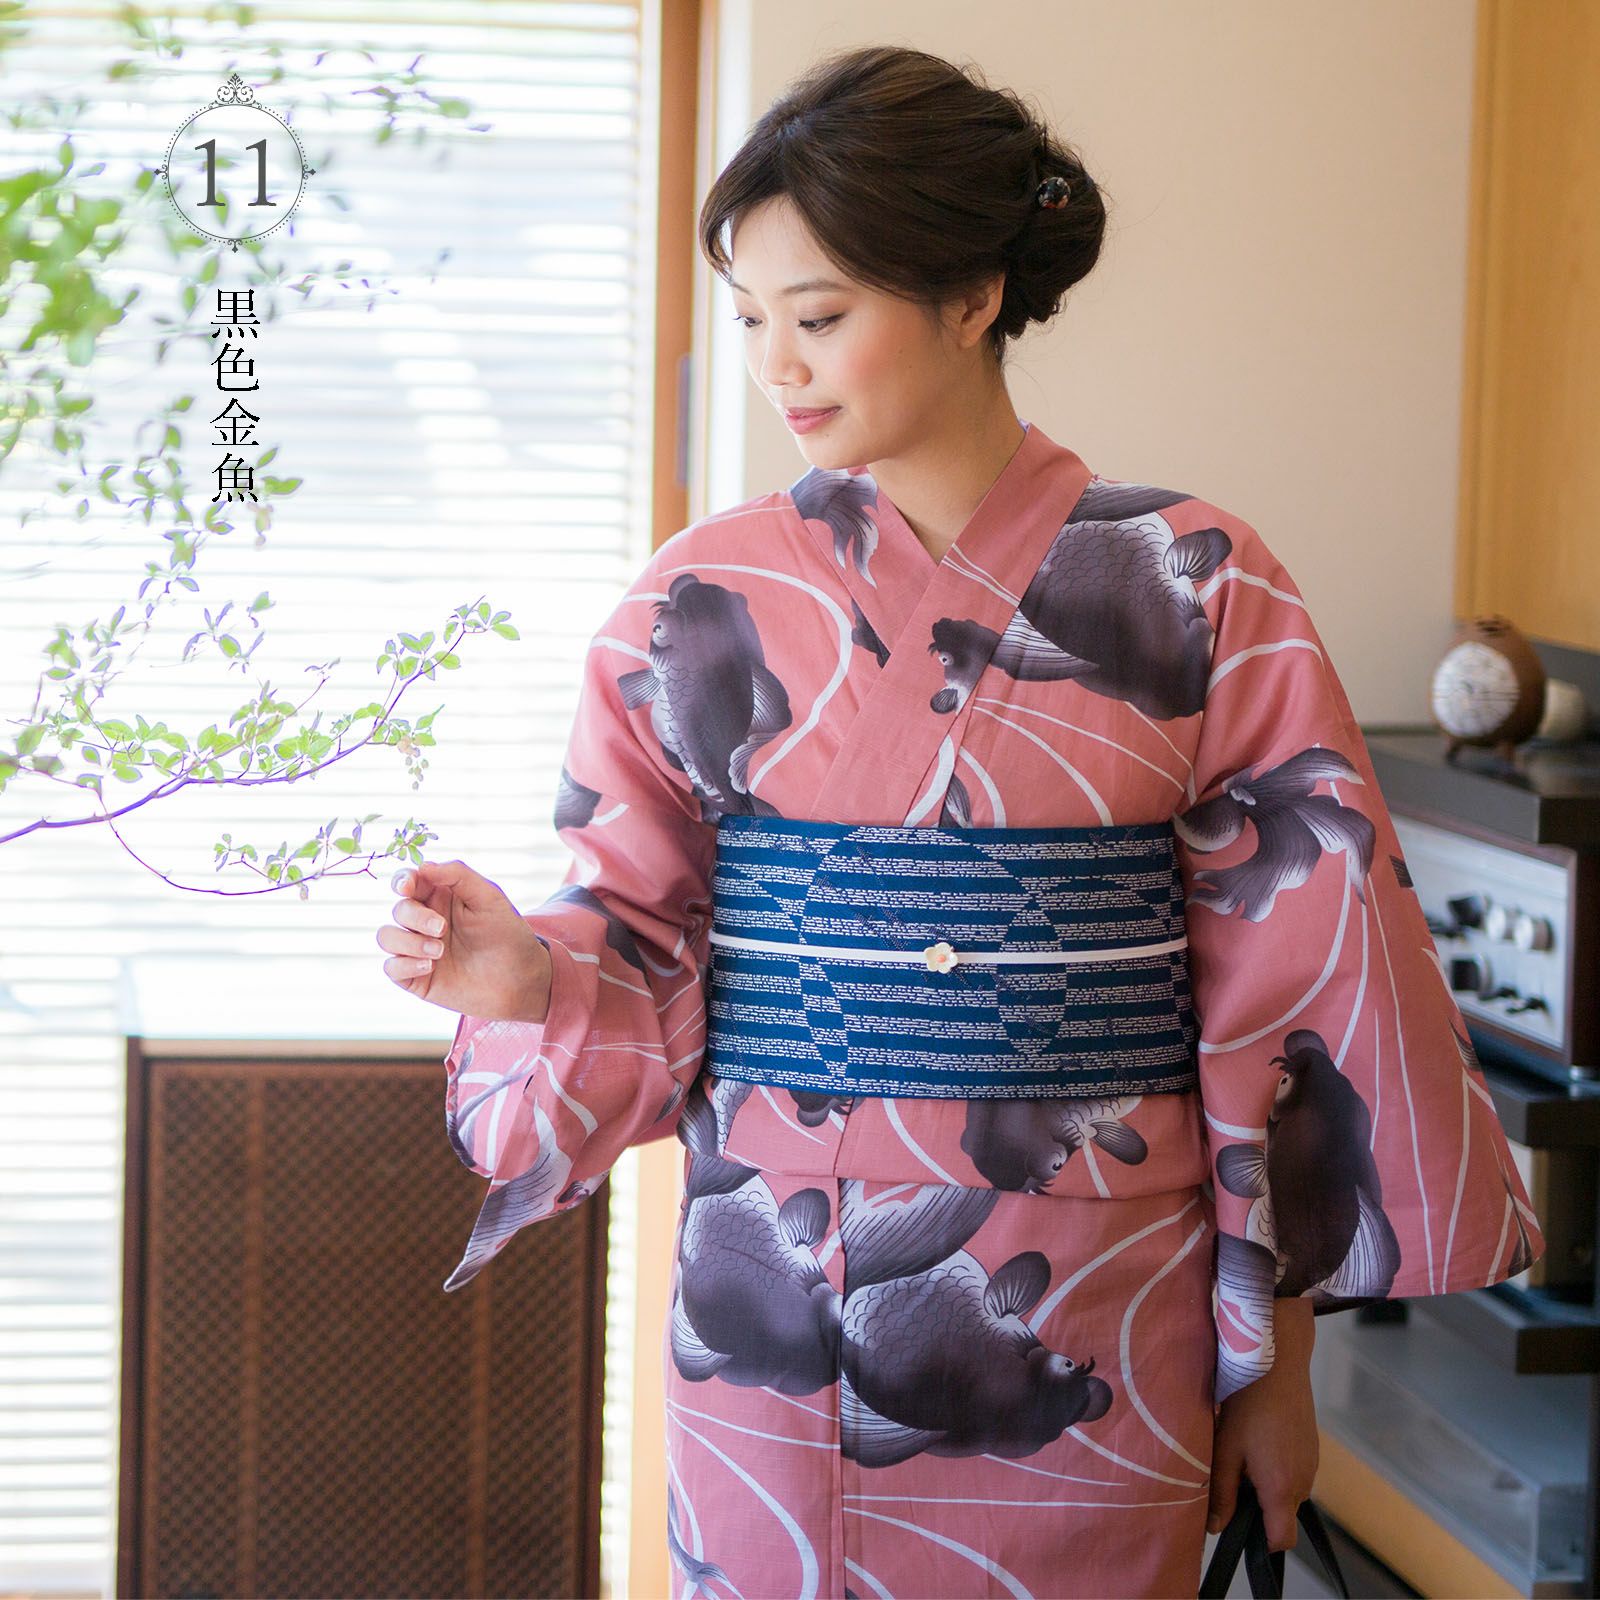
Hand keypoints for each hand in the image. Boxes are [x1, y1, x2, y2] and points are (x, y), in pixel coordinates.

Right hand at [378, 858, 551, 1020]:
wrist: (520, 980)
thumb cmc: (507, 934)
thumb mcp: (489, 897)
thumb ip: (458, 875)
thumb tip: (423, 866)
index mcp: (440, 897)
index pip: (408, 882)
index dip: (402, 881)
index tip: (408, 887)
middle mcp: (425, 922)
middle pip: (399, 910)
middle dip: (415, 917)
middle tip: (442, 928)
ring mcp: (418, 949)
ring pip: (387, 937)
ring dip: (408, 942)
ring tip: (439, 952)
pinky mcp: (417, 977)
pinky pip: (391, 968)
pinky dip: (405, 965)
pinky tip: (430, 967)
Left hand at [1208, 1297, 1317, 1552]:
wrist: (1277, 1361)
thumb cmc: (1247, 1404)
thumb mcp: (1226, 1449)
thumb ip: (1222, 1493)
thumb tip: (1215, 1528)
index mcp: (1282, 1488)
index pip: (1282, 1540)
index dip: (1260, 1543)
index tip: (1237, 1526)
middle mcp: (1304, 1481)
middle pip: (1281, 1514)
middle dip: (1256, 1506)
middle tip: (1229, 1475)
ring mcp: (1312, 1463)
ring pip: (1286, 1491)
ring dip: (1265, 1483)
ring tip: (1240, 1449)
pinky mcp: (1312, 1446)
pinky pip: (1293, 1470)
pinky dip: (1276, 1465)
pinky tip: (1257, 1436)